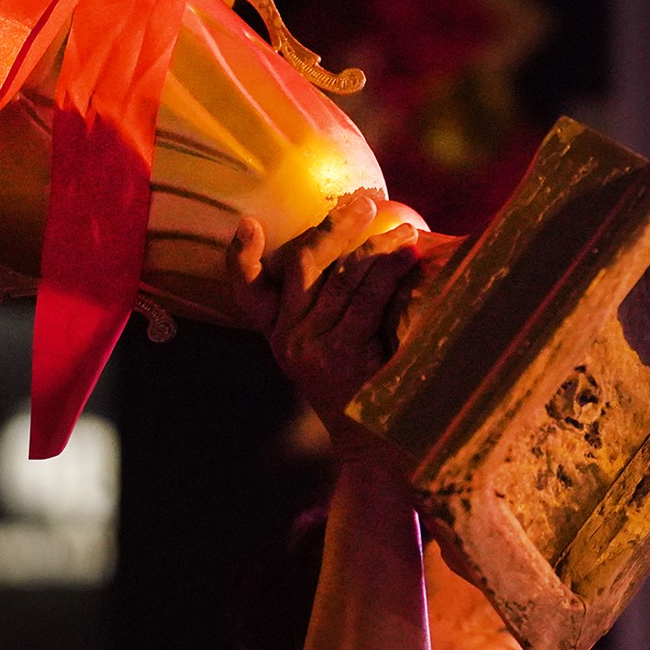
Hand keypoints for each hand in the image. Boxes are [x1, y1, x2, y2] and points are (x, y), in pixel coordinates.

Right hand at [227, 194, 421, 459]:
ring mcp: (311, 347)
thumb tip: (365, 249)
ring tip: (403, 229)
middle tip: (364, 201)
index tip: (247, 225)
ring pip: (340, 278)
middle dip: (334, 227)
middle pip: (303, 266)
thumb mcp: (333, 350)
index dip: (242, 257)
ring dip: (374, 245)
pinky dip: (388, 270)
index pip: (248, 291)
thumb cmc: (360, 390)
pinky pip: (365, 300)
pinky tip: (408, 253)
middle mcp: (287, 338)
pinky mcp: (340, 355)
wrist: (372, 447)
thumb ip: (333, 308)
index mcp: (278, 334)